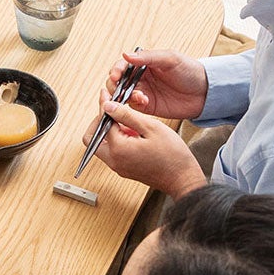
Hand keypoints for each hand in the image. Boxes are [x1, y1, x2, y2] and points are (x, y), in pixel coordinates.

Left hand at [85, 94, 206, 197]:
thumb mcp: (151, 127)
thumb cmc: (172, 155)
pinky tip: (134, 134)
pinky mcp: (124, 170)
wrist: (182, 178)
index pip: (102, 122)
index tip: (106, 95)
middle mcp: (114, 161)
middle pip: (91, 138)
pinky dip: (116, 141)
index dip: (104, 106)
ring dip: (108, 132)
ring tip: (128, 122)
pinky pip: (112, 153)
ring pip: (101, 146)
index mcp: (118, 149)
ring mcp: (118, 167)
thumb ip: (127, 115)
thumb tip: (107, 106)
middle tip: (111, 112)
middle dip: (98, 122)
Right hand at [105, 48, 208, 121]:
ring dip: (123, 97)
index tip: (115, 76)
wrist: (205, 92)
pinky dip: (133, 105)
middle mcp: (140, 78)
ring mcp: (142, 93)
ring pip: (121, 95)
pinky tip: (144, 102)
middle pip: (117, 82)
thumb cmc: (190, 71)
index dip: (116, 70)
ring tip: (139, 97)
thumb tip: (126, 55)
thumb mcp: (171, 59)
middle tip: (120, 90)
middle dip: (115, 86)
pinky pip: (131, 107)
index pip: (122, 65)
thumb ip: (148, 57)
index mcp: (144, 63)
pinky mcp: (146, 107)